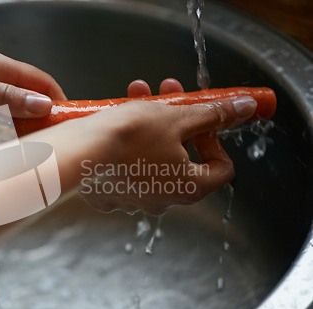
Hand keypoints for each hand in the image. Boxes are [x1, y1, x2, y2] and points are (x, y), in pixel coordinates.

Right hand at [0, 79, 256, 248]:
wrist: (77, 151)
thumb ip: (213, 115)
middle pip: (183, 157)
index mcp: (189, 187)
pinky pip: (125, 168)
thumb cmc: (128, 138)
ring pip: (152, 159)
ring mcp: (133, 200)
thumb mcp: (176, 118)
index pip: (221, 167)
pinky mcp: (108, 194)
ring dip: (150, 127)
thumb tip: (244, 109)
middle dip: (176, 121)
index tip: (198, 120)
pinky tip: (115, 125)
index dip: (214, 138)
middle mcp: (163, 200)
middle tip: (165, 95)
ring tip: (135, 97)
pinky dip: (126, 146)